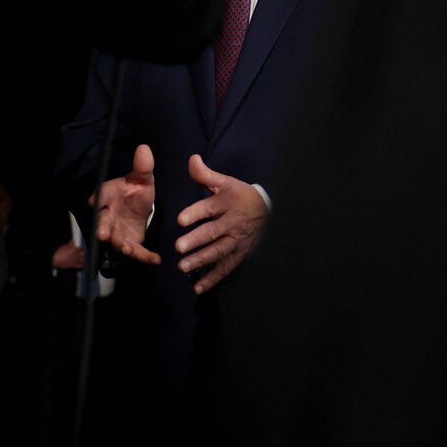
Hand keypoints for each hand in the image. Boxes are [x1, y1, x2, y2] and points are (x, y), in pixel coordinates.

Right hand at [52, 241, 85, 269]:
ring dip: (82, 258)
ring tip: (79, 258)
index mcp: (75, 249)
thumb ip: (71, 243)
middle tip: (78, 253)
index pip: (81, 247)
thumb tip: (73, 240)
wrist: (56, 260)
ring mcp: (76, 260)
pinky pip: (81, 265)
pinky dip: (82, 264)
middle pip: (83, 253)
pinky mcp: (74, 265)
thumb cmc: (59, 253)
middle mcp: (77, 255)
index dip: (79, 248)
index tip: (78, 248)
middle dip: (81, 253)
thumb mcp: (65, 247)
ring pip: (83, 259)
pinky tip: (80, 263)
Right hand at [89, 144, 160, 264]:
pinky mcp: (130, 242)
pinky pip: (137, 251)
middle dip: (102, 228)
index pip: (101, 194)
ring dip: (121, 245)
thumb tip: (144, 148)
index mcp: (110, 195)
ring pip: (116, 239)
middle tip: (102, 234)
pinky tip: (156, 259)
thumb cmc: (136, 190)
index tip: (93, 201)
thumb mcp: (142, 178)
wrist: (140, 207)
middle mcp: (109, 214)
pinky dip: (145, 256)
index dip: (97, 197)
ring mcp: (118, 230)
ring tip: (128, 250)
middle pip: (103, 221)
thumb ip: (143, 167)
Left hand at [174, 154, 267, 293]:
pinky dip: (212, 278)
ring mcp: (236, 240)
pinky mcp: (239, 254)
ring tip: (182, 266)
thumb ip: (205, 175)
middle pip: (212, 232)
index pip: (208, 208)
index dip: (194, 213)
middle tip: (178, 247)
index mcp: (226, 203)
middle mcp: (231, 223)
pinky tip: (197, 287)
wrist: (268, 211)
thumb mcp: (225, 183)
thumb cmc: (241, 196)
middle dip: (196, 240)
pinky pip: (226, 268)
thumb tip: (191, 159)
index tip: (180, 220)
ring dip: (201, 260)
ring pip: (218, 251)